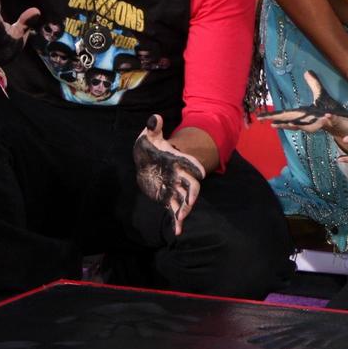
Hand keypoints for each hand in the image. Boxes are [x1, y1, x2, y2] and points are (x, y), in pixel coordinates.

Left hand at [133, 115, 205, 235]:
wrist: (146, 162)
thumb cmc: (149, 148)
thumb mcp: (149, 137)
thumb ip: (153, 128)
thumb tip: (154, 117)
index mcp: (177, 162)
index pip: (190, 165)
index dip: (195, 168)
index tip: (200, 173)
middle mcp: (180, 177)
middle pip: (191, 186)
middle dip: (191, 195)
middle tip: (189, 204)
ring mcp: (175, 189)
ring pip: (184, 200)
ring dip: (184, 209)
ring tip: (181, 219)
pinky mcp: (168, 198)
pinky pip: (174, 210)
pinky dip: (177, 221)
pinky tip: (177, 232)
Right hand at [257, 70, 347, 132]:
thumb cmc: (333, 111)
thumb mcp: (322, 95)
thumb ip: (314, 84)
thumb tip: (307, 72)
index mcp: (304, 114)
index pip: (286, 115)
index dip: (273, 116)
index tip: (259, 116)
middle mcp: (310, 121)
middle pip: (292, 121)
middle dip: (280, 121)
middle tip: (268, 122)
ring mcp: (322, 123)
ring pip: (308, 126)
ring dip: (299, 125)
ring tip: (286, 124)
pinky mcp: (335, 122)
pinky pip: (330, 121)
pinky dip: (327, 120)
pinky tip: (325, 118)